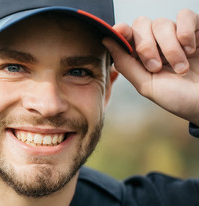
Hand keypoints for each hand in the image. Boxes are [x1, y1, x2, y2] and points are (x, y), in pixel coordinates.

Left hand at [103, 9, 198, 125]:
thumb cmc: (179, 99)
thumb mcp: (147, 86)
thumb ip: (126, 65)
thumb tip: (107, 42)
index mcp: (141, 58)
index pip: (127, 35)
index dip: (121, 31)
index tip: (120, 32)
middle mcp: (157, 45)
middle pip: (141, 25)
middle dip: (146, 46)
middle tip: (157, 67)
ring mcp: (177, 37)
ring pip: (161, 23)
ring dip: (169, 47)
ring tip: (181, 68)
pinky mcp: (196, 31)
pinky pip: (185, 15)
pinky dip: (185, 31)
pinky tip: (191, 49)